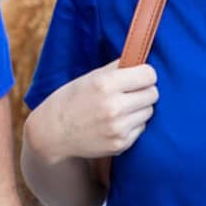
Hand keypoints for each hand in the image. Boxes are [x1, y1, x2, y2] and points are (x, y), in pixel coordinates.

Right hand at [30, 62, 158, 161]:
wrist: (52, 133)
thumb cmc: (70, 100)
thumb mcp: (89, 78)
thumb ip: (117, 68)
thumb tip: (142, 60)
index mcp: (105, 84)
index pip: (149, 75)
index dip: (145, 74)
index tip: (139, 75)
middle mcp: (113, 107)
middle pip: (153, 94)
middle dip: (143, 91)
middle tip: (129, 92)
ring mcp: (118, 128)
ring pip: (149, 111)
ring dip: (138, 108)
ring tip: (119, 108)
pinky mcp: (121, 144)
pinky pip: (141, 128)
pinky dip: (132, 124)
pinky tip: (114, 123)